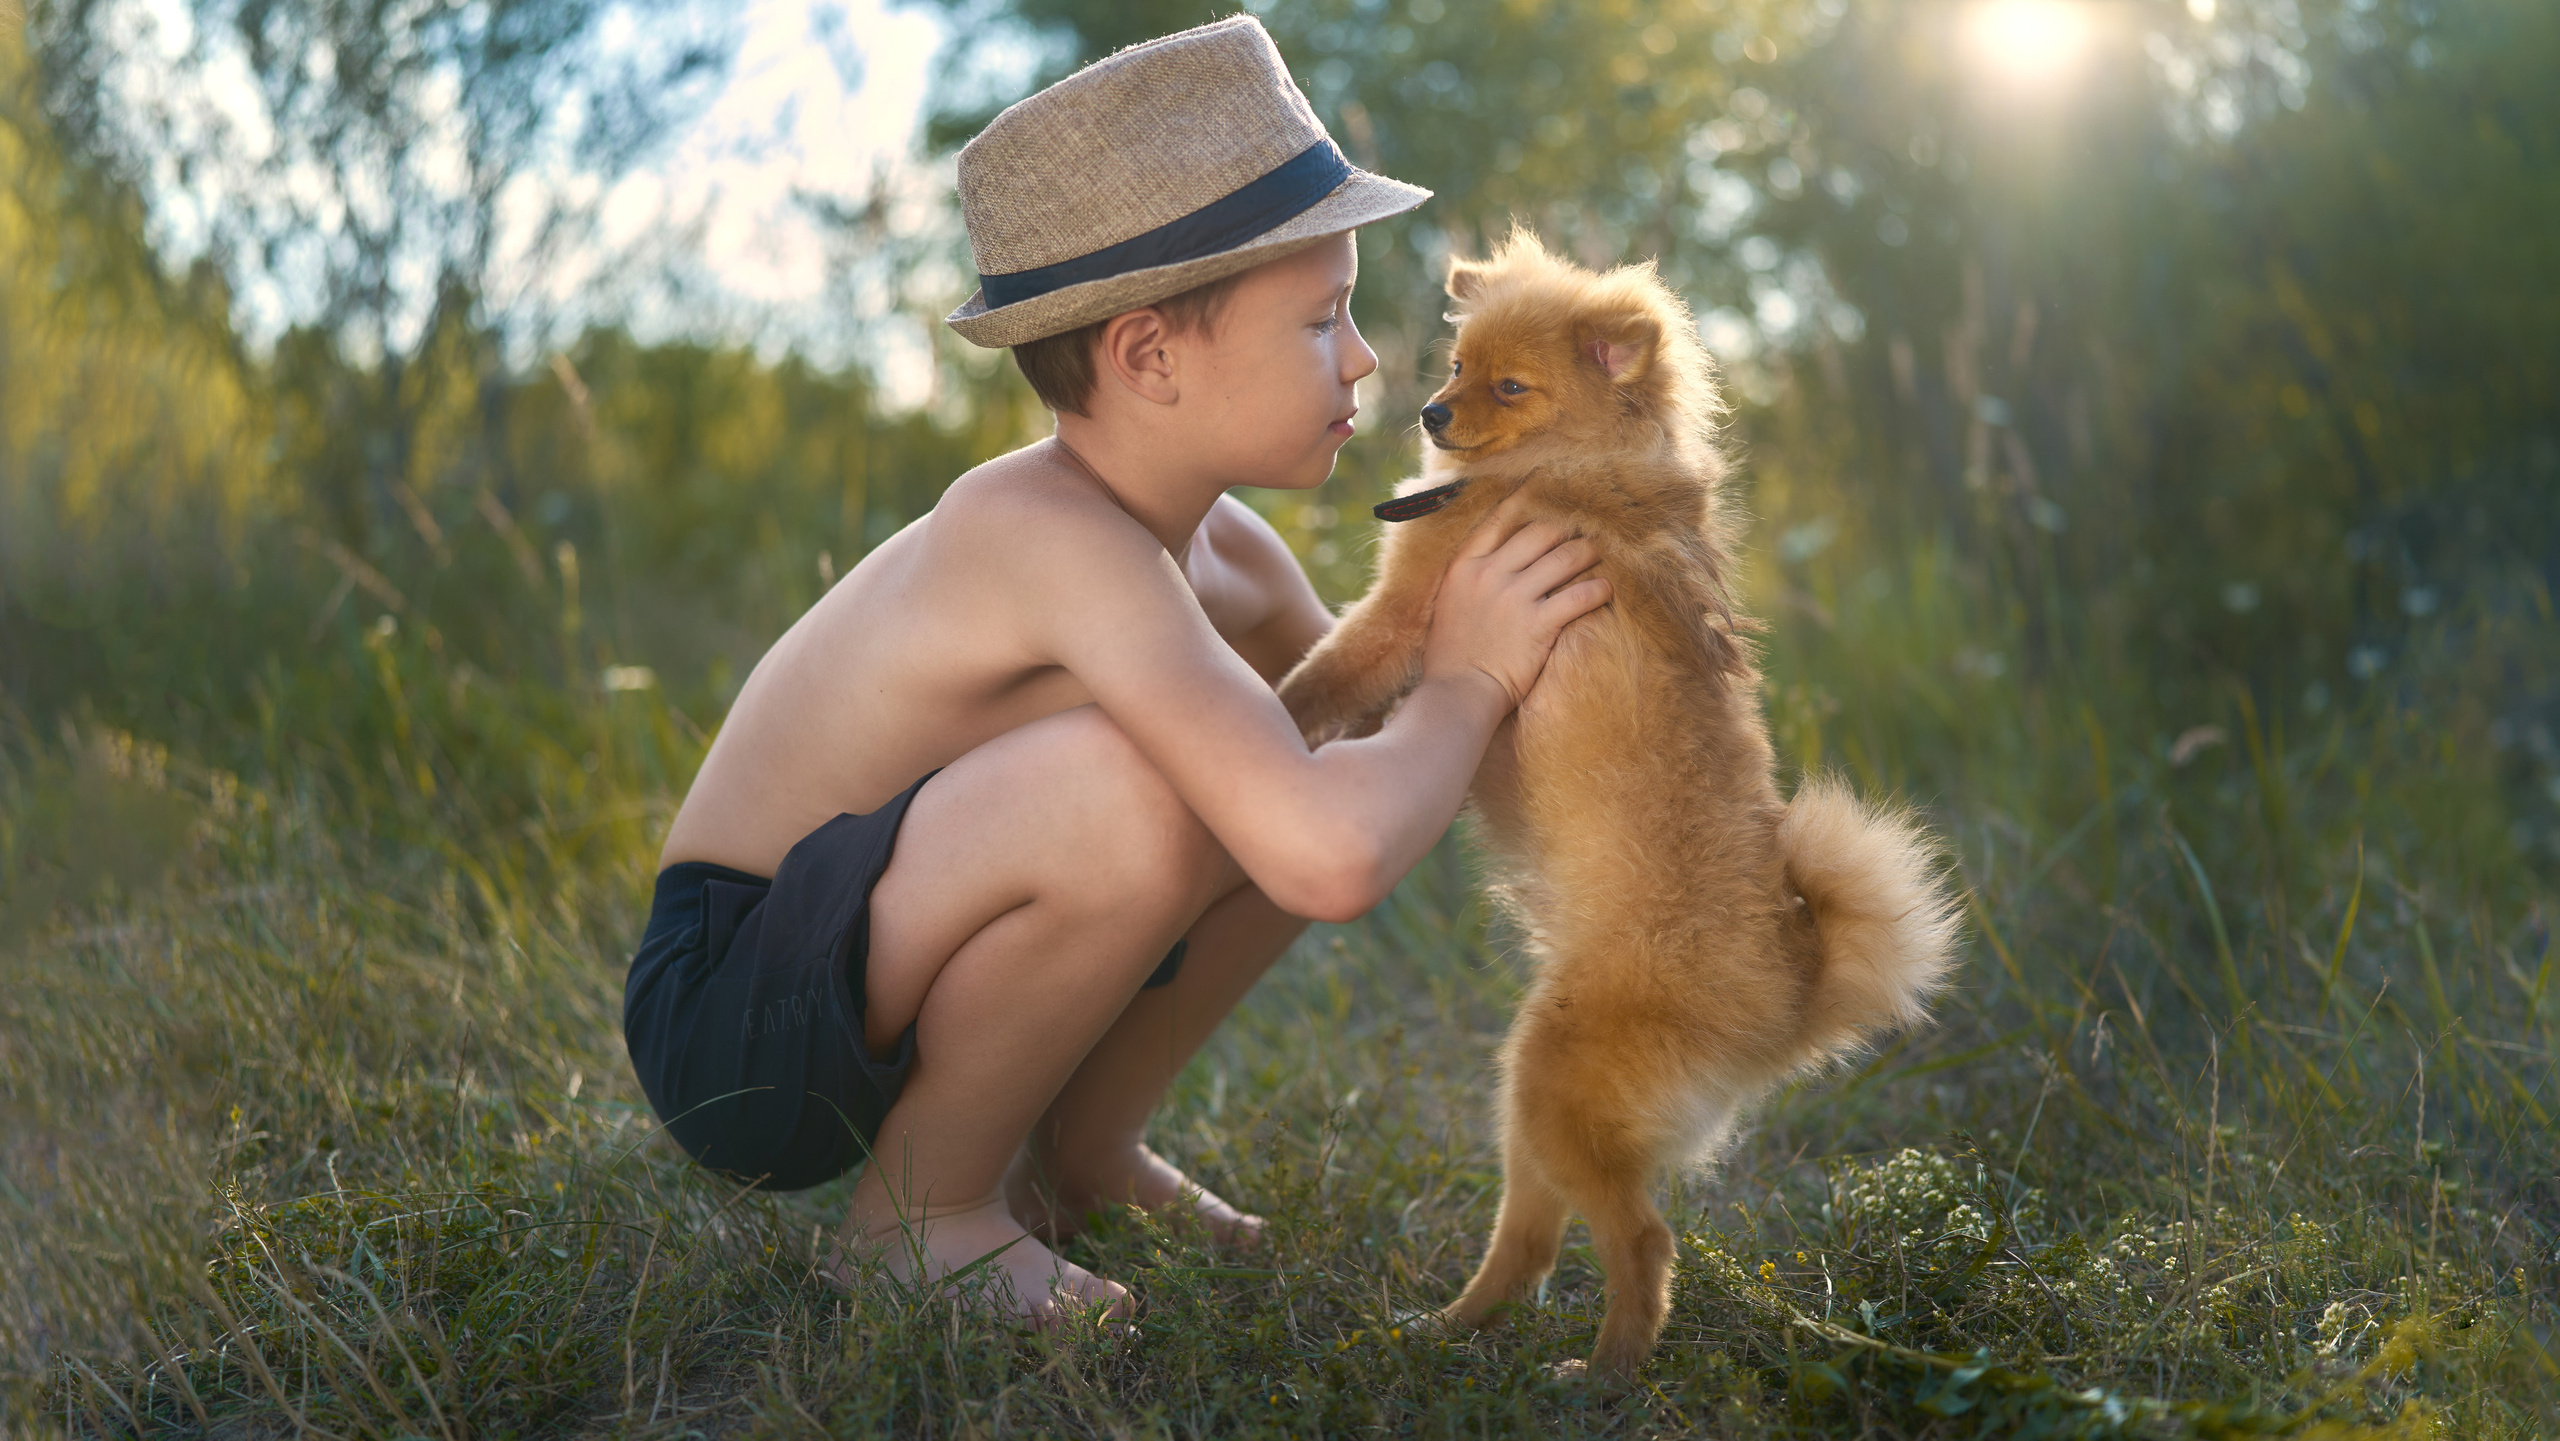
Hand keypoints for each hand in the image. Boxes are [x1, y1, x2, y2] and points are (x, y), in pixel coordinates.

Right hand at [1419, 492, 1610, 708]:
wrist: (1458, 693)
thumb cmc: (1451, 655)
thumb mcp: (1448, 603)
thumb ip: (1469, 576)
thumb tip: (1496, 556)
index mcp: (1465, 567)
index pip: (1500, 520)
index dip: (1527, 500)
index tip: (1547, 487)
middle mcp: (1490, 575)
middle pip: (1540, 533)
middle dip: (1567, 526)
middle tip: (1587, 525)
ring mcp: (1514, 598)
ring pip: (1564, 559)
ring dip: (1587, 552)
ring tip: (1601, 551)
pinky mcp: (1538, 624)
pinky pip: (1578, 597)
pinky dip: (1597, 590)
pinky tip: (1607, 589)